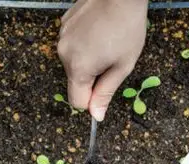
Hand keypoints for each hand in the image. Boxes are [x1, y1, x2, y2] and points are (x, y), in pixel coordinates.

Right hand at [57, 0, 148, 120]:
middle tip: (111, 57)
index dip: (92, 99)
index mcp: (78, 69)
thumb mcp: (123, 65)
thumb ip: (106, 92)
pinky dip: (82, 42)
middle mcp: (63, 55)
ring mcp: (61, 37)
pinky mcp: (63, 23)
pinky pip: (71, 43)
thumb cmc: (127, 27)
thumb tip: (96, 116)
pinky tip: (96, 28)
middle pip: (74, 80)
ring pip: (72, 60)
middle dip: (91, 75)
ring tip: (104, 39)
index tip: (105, 86)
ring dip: (86, 57)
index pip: (76, 101)